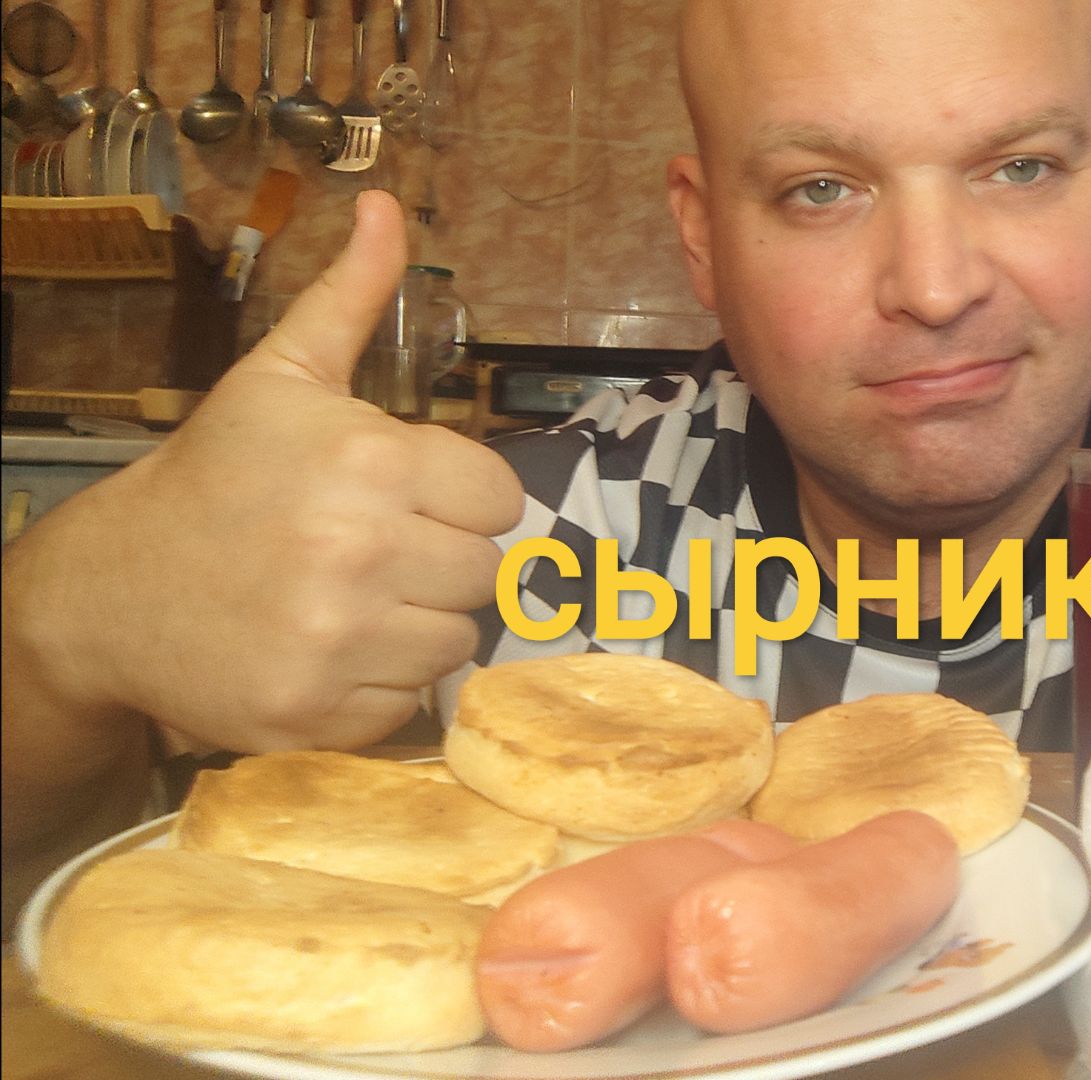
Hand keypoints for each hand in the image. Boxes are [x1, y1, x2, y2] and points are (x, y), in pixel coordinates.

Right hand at [23, 190, 522, 751]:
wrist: (111, 589)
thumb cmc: (216, 476)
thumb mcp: (281, 377)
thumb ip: (349, 296)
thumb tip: (388, 205)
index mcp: (368, 463)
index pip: (500, 500)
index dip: (461, 499)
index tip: (409, 498)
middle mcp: (359, 552)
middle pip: (485, 573)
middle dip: (441, 560)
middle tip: (375, 551)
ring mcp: (336, 640)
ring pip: (456, 642)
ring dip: (417, 624)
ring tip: (352, 598)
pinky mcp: (316, 712)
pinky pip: (407, 703)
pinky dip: (377, 684)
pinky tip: (328, 648)